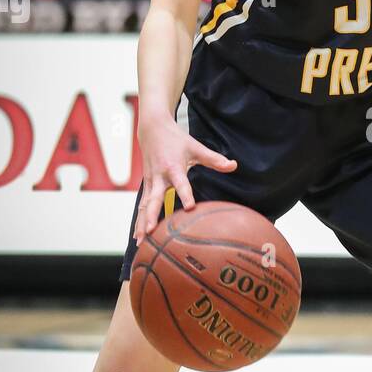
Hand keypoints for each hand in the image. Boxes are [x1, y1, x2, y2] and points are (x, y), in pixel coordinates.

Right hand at [134, 114, 237, 243]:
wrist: (152, 129)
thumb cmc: (176, 139)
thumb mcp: (196, 147)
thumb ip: (214, 159)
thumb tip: (233, 166)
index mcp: (173, 168)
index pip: (181, 184)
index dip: (185, 195)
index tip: (190, 207)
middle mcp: (159, 177)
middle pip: (154, 199)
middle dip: (151, 216)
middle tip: (151, 232)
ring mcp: (150, 182)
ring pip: (144, 206)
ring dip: (141, 223)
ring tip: (140, 242)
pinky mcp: (146, 185)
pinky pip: (141, 206)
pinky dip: (139, 220)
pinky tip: (138, 237)